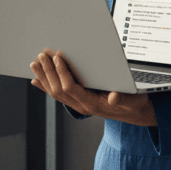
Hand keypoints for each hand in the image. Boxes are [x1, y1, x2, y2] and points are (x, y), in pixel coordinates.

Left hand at [30, 48, 156, 126]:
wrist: (135, 113)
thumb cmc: (134, 104)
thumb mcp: (133, 100)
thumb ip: (123, 99)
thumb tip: (114, 97)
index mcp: (92, 104)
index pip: (71, 88)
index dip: (62, 72)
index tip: (57, 57)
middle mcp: (82, 106)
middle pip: (58, 89)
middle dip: (48, 72)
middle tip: (41, 56)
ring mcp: (78, 105)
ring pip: (55, 92)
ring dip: (44, 77)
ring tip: (35, 64)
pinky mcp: (78, 101)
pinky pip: (58, 95)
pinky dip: (46, 86)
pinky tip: (36, 80)